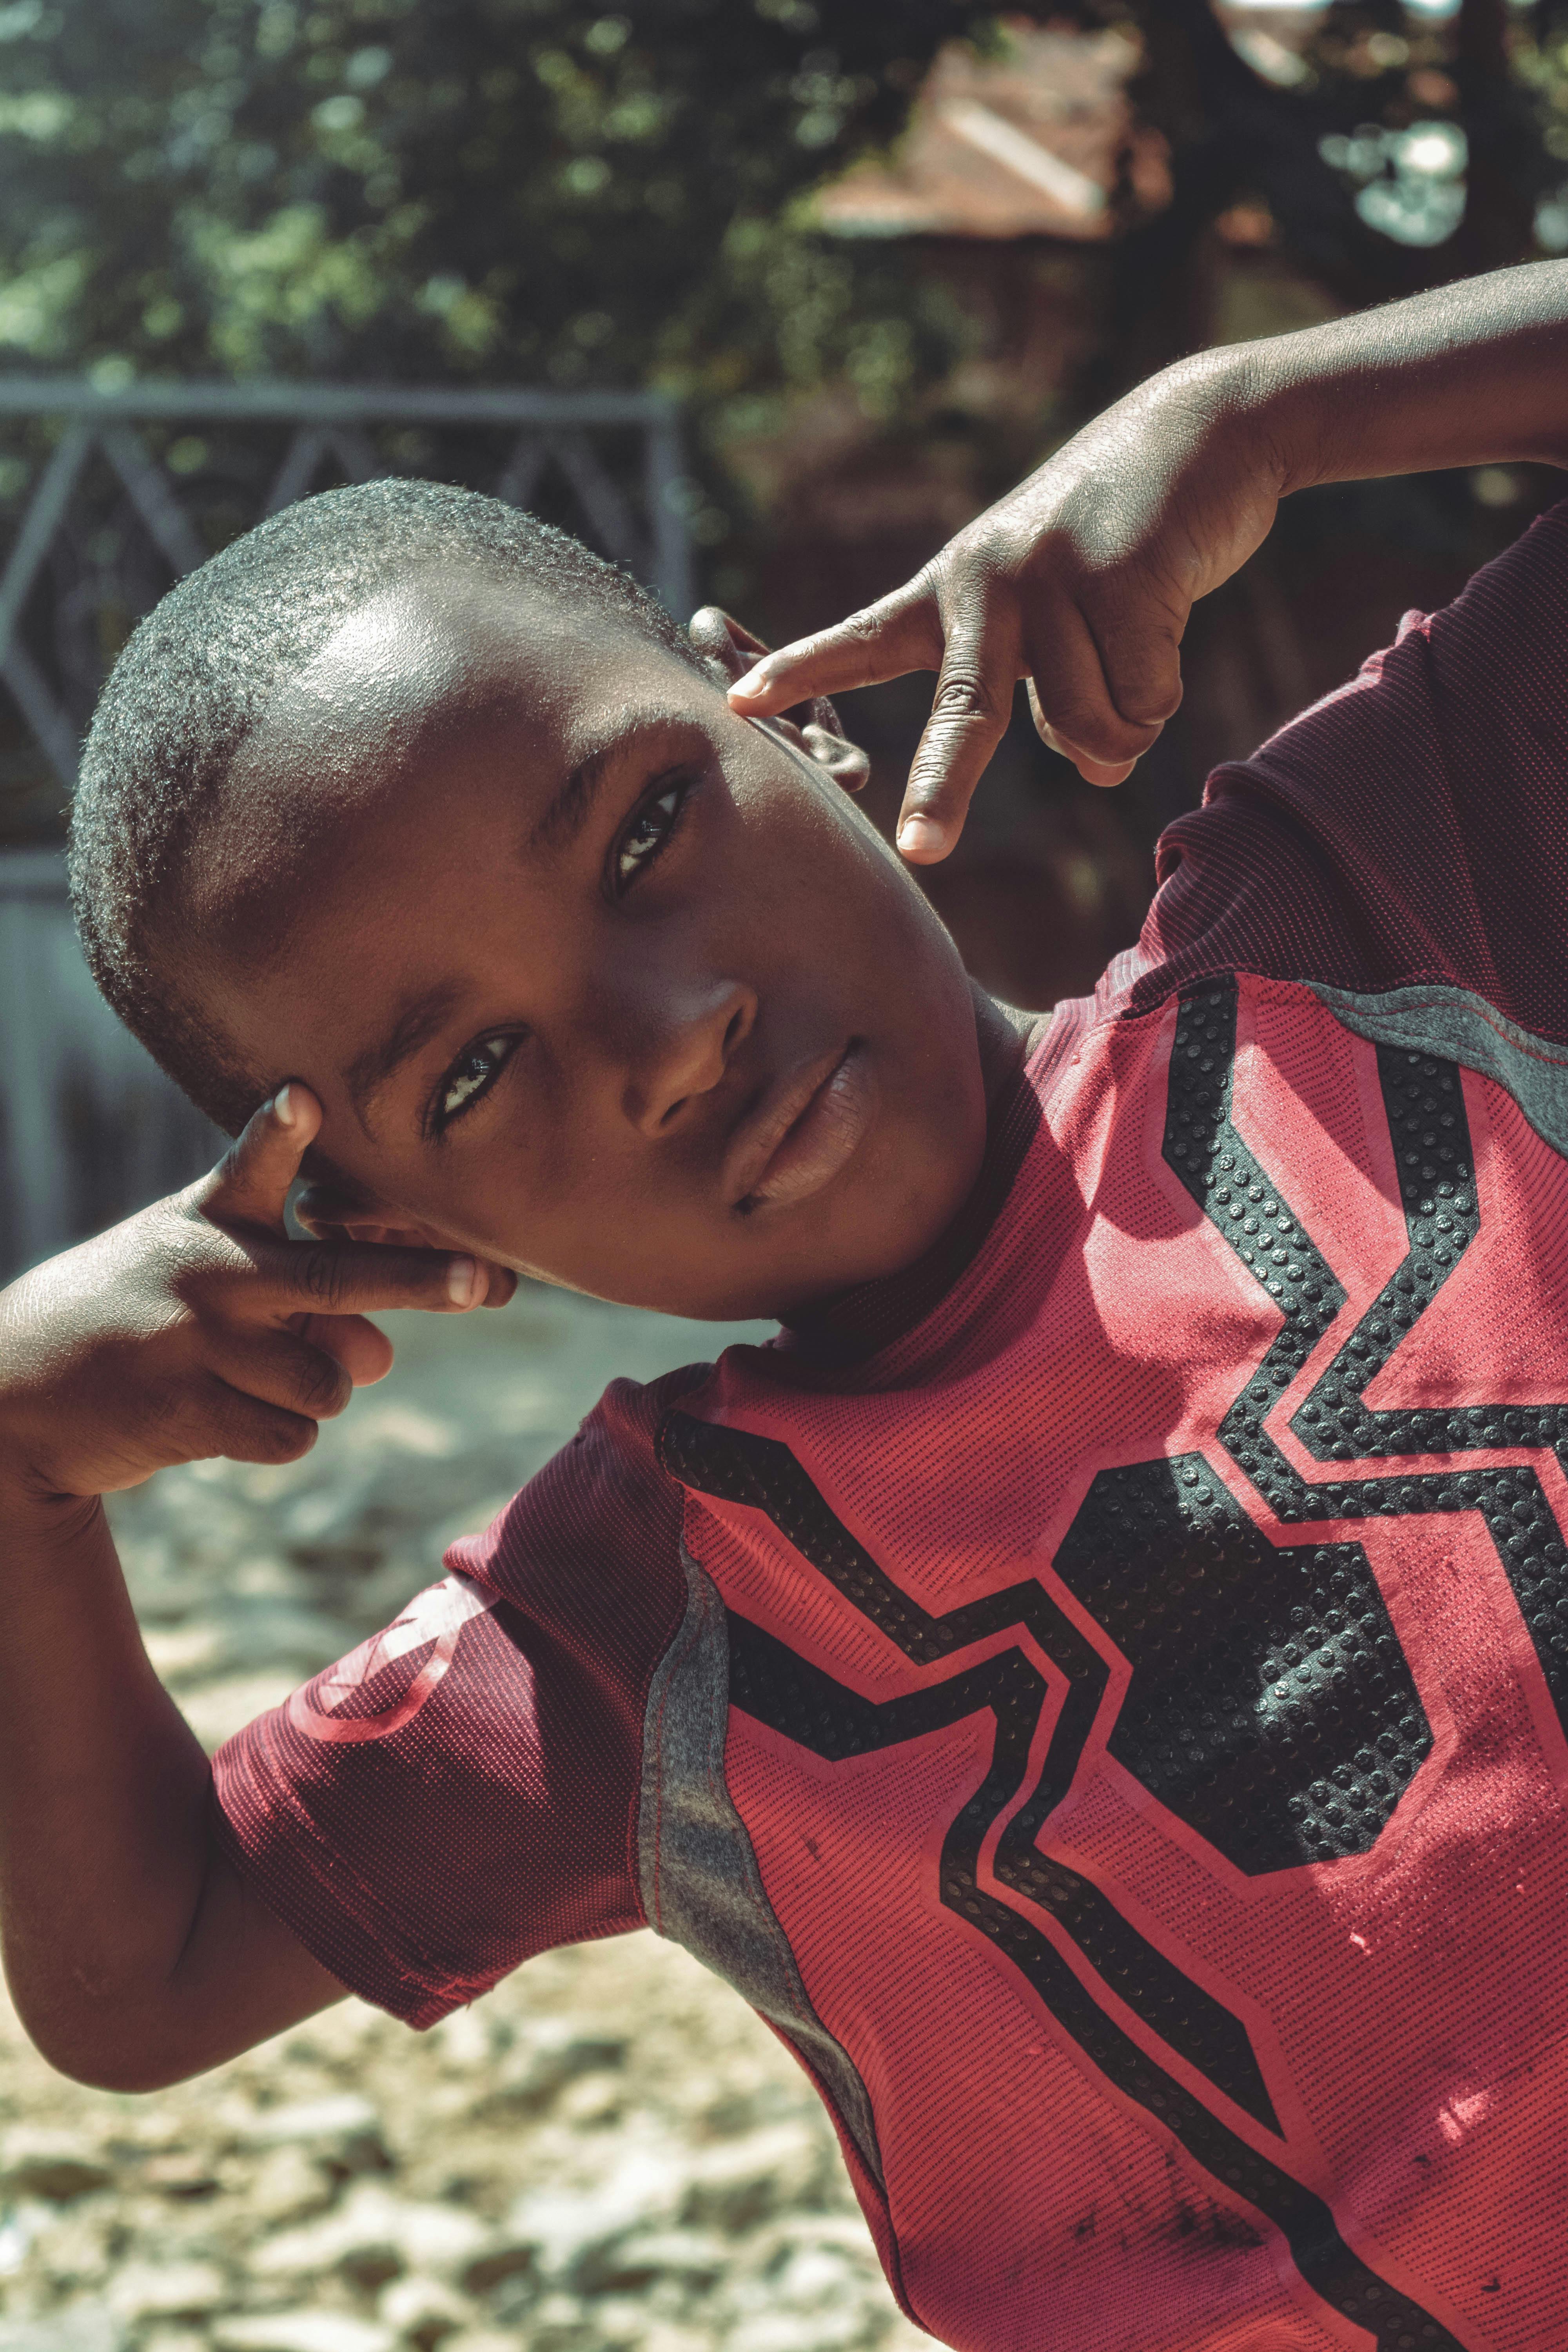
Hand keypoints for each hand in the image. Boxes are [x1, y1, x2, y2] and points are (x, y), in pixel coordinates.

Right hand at [0, 1084, 515, 1513]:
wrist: (19, 1393)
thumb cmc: (136, 1319)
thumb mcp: (203, 1280)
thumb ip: (305, 1303)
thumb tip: (382, 1356)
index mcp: (211, 1223)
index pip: (255, 1166)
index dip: (283, 1129)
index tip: (304, 1096)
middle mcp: (211, 1276)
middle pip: (334, 1279)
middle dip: (420, 1282)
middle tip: (484, 1281)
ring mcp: (197, 1346)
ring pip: (328, 1380)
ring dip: (315, 1391)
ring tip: (250, 1375)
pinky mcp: (186, 1413)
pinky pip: (291, 1434)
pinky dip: (278, 1434)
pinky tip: (223, 1413)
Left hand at [728, 350, 1282, 861]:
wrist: (1197, 434)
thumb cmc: (1111, 542)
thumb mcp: (1059, 618)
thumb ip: (1056, 701)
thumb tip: (1099, 770)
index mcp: (950, 591)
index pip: (864, 640)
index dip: (803, 674)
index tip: (739, 704)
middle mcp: (987, 582)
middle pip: (964, 711)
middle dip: (943, 786)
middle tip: (922, 850)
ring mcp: (1052, 577)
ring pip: (1087, 727)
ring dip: (1124, 721)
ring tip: (1135, 652)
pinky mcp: (1122, 577)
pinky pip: (1142, 699)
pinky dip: (1161, 692)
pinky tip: (1166, 623)